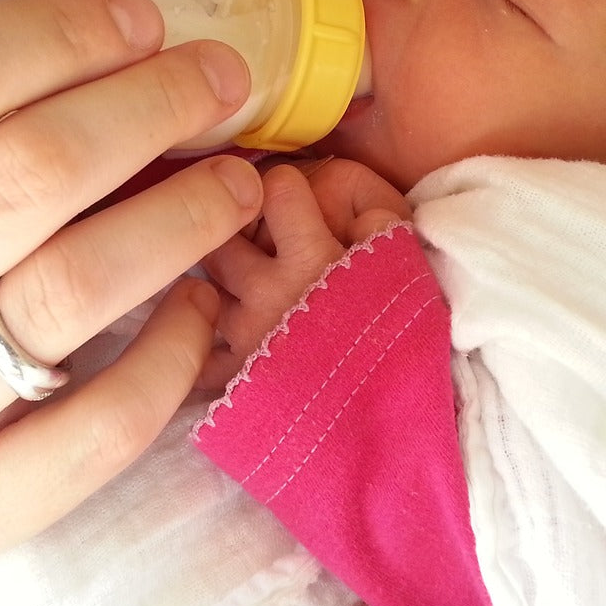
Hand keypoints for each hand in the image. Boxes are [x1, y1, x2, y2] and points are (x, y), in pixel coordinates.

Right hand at [0, 0, 263, 565]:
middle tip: (219, 82)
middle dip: (148, 108)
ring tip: (236, 183)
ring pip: (70, 294)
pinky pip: (101, 426)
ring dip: (181, 218)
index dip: (55, 34)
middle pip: (20, 177)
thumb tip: (104, 19)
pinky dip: (171, 355)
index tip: (141, 21)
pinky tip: (193, 306)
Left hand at [197, 158, 409, 388]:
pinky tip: (217, 334)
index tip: (295, 202)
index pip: (276, 186)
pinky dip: (201, 339)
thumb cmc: (405, 339)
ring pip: (205, 285)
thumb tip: (350, 209)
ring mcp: (243, 336)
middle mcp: (266, 293)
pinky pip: (196, 350)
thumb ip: (380, 223)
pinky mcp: (232, 379)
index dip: (287, 188)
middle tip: (261, 242)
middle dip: (238, 231)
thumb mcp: (409, 267)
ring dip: (222, 283)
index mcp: (311, 259)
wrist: (398, 419)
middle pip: (223, 234)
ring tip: (247, 289)